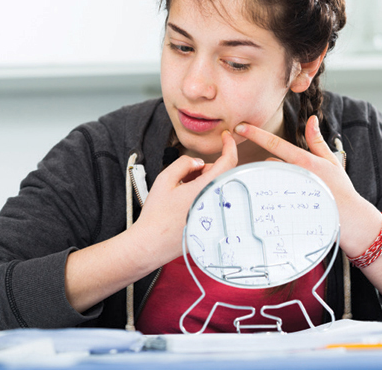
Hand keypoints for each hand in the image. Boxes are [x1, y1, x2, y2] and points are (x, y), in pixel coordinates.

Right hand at [135, 131, 237, 262]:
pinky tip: (185, 204)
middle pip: (221, 174)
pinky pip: (214, 200)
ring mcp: (216, 214)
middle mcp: (216, 201)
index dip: (229, 146)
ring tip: (181, 192)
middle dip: (205, 169)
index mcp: (206, 189)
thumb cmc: (156, 214)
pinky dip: (203, 194)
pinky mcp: (212, 223)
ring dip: (204, 182)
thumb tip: (199, 163)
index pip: (228, 162)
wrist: (151, 244)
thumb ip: (185, 164)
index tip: (226, 136)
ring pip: (217, 187)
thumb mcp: (165, 179)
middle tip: (185, 175)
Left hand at [234, 116, 380, 254]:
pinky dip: (275, 196)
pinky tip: (286, 203)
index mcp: (304, 161)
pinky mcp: (286, 208)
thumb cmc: (340, 189)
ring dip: (275, 180)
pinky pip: (271, 196)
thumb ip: (317, 141)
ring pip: (270, 178)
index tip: (240, 127)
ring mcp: (289, 192)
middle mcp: (295, 175)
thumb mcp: (331, 161)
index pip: (275, 143)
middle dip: (274, 166)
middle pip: (269, 162)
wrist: (350, 219)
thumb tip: (310, 119)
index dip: (256, 134)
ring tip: (292, 191)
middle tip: (290, 178)